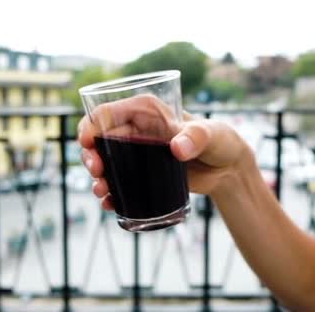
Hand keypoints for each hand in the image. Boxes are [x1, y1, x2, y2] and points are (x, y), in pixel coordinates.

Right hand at [77, 95, 254, 209]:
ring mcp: (136, 154)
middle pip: (100, 140)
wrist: (227, 170)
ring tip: (101, 191)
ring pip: (105, 163)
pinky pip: (118, 182)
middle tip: (96, 172)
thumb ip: (197, 137)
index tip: (87, 142)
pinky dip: (110, 193)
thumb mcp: (212, 134)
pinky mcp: (140, 174)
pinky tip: (109, 203)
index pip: (109, 112)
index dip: (91, 125)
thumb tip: (177, 148)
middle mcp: (136, 130)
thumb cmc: (221, 141)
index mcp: (146, 111)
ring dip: (97, 177)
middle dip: (90, 155)